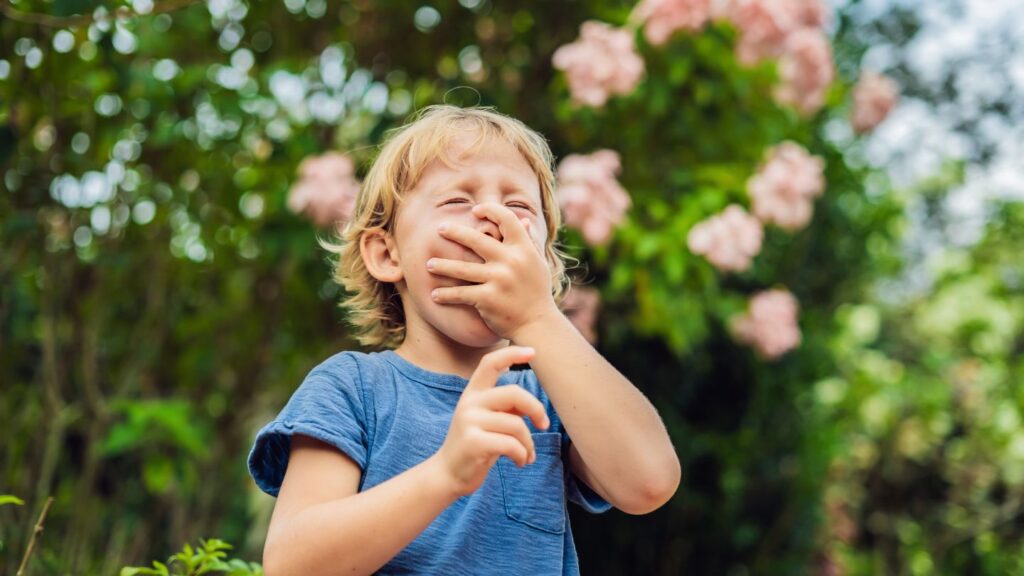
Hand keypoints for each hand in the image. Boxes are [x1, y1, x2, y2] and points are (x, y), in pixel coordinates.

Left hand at [428, 203, 558, 339]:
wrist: (538, 325)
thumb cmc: (536, 292)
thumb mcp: (537, 264)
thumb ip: (530, 242)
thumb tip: (524, 220)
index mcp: (524, 249)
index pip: (507, 219)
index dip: (491, 211)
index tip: (475, 210)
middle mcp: (511, 261)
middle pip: (477, 240)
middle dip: (455, 232)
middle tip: (439, 228)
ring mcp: (499, 280)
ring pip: (462, 268)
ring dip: (443, 266)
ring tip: (429, 264)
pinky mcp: (488, 299)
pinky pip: (461, 293)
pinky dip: (446, 295)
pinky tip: (434, 295)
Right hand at [431, 346, 550, 496]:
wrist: (448, 474)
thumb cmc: (475, 445)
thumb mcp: (488, 421)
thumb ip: (506, 409)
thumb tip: (534, 407)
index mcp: (473, 393)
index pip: (490, 363)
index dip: (512, 353)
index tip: (533, 352)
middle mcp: (469, 403)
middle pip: (514, 393)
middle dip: (536, 409)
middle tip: (543, 424)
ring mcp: (469, 422)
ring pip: (516, 425)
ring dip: (529, 444)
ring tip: (527, 455)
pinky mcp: (474, 443)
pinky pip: (512, 444)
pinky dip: (523, 455)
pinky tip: (521, 462)